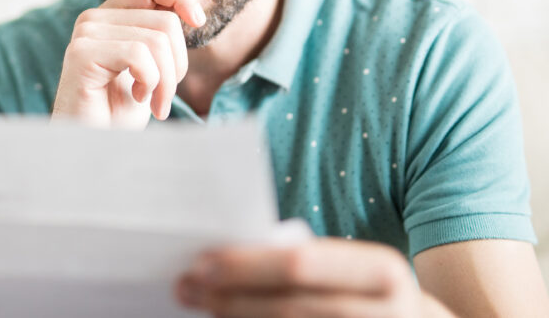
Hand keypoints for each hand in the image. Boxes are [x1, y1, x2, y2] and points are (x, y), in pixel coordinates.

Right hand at [51, 0, 205, 128]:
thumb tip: (194, 10)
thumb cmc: (120, 115)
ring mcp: (86, 34)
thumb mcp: (152, 68)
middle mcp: (94, 18)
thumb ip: (163, 36)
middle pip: (165, 20)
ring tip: (154, 102)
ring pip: (157, 39)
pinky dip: (151, 83)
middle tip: (164, 95)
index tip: (198, 22)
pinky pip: (139, 55)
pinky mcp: (82, 54)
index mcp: (112, 16)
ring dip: (167, 81)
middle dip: (179, 64)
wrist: (94, 151)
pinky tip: (138, 99)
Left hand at [174, 238, 455, 316]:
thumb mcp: (355, 271)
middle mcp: (387, 313)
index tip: (199, 261)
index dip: (245, 264)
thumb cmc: (372, 293)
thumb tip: (226, 260)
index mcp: (382, 270)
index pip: (300, 265)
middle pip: (289, 306)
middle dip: (230, 296)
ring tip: (202, 308)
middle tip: (186, 287)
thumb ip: (308, 263)